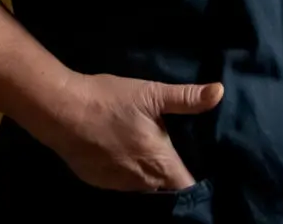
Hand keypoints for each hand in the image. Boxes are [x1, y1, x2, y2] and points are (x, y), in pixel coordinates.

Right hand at [50, 72, 223, 192]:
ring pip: (144, 190)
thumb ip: (186, 98)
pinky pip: (123, 186)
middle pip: (165, 190)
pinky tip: (127, 158)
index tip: (202, 172)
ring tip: (154, 160)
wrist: (63, 111)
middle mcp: (141, 181)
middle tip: (178, 160)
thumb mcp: (151, 93)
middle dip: (173, 180)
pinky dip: (129, 176)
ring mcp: (118, 185)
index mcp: (158, 161)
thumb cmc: (110, 99)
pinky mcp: (99, 182)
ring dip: (151, 179)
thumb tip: (219, 92)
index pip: (185, 186)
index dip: (195, 183)